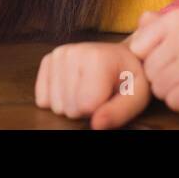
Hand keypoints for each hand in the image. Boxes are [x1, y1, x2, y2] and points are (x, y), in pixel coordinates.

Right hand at [34, 40, 151, 129]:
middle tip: (99, 93)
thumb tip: (96, 125)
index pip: (85, 106)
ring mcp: (58, 55)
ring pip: (55, 105)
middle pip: (69, 107)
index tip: (109, 96)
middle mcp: (72, 52)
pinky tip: (72, 87)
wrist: (120, 57)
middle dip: (85, 108)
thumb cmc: (129, 79)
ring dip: (71, 104)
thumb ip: (118, 112)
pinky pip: (42, 98)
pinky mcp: (48, 61)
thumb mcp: (136, 97)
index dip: (99, 110)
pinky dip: (57, 99)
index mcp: (97, 57)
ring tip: (87, 89)